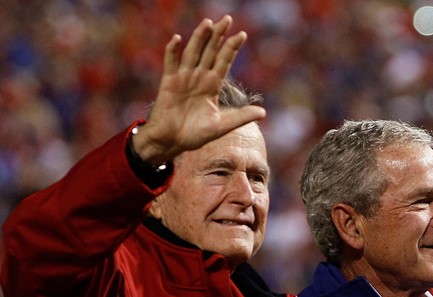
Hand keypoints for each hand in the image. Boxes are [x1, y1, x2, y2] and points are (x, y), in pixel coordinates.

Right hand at [131, 15, 266, 165]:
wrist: (172, 142)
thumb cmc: (195, 135)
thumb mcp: (221, 126)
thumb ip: (240, 117)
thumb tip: (263, 113)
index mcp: (212, 85)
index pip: (224, 62)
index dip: (232, 48)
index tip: (242, 35)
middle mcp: (199, 77)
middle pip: (210, 52)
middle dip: (218, 36)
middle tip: (227, 19)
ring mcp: (184, 78)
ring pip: (193, 53)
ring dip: (199, 38)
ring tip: (208, 23)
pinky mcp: (169, 82)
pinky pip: (171, 63)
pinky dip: (172, 51)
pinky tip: (177, 38)